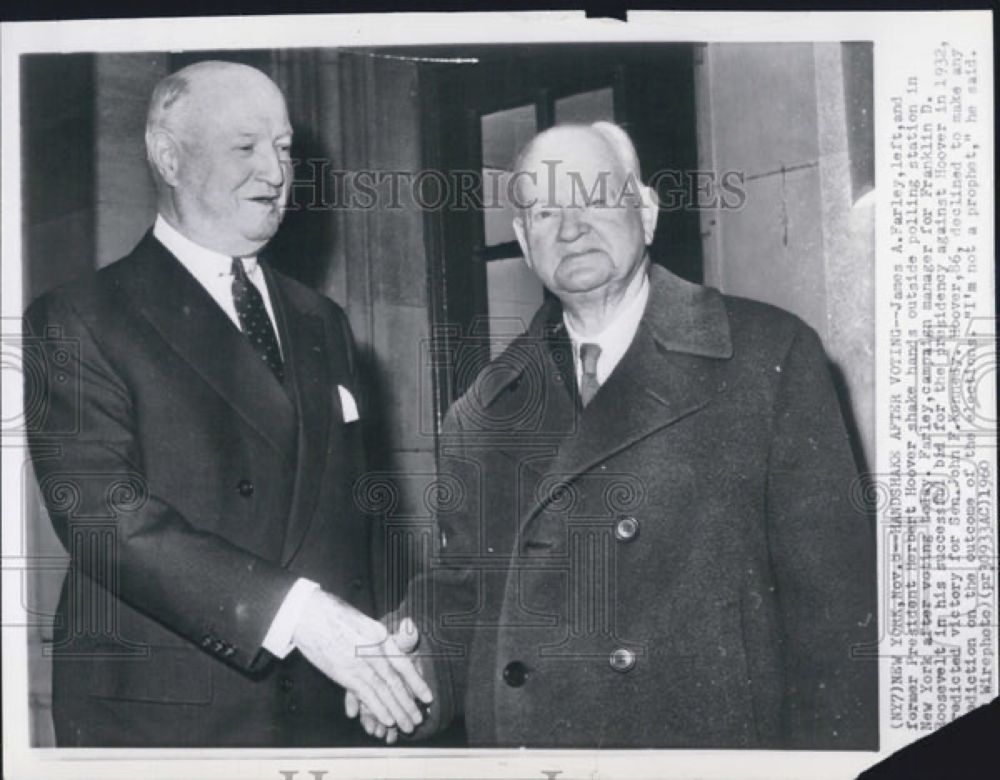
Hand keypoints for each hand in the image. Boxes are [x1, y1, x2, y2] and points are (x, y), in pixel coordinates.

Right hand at [292, 590, 431, 731]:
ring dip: (396, 711)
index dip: (417, 682)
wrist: (308, 612)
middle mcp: (373, 649)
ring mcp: (358, 661)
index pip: (403, 663)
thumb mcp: (362, 620)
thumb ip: (378, 635)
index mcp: (380, 634)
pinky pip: (365, 694)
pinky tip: (387, 720)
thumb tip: (399, 635)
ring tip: (408, 726)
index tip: (427, 696)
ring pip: (383, 691)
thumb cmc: (333, 614)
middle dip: (408, 703)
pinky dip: (377, 708)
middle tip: (418, 720)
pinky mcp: (343, 672)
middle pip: (396, 681)